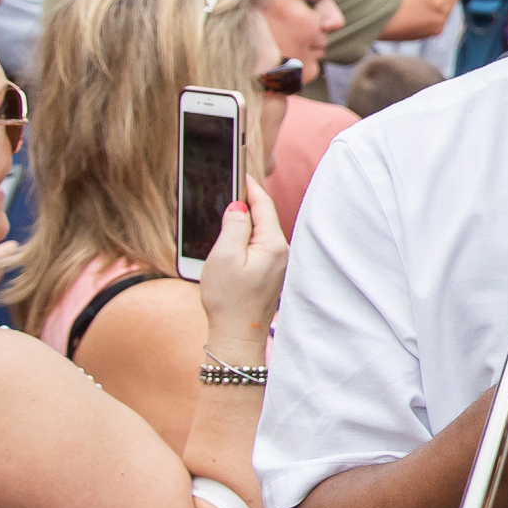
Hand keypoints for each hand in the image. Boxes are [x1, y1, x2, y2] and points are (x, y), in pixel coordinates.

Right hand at [195, 187, 285, 357]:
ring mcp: (278, 263)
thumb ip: (235, 225)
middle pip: (265, 216)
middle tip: (232, 183)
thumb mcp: (225, 256)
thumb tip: (239, 204)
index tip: (240, 171)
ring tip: (230, 204)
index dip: (250, 186)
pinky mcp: (271, 273)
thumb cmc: (229, 299)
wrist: (237, 336)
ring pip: (262, 231)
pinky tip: (235, 233)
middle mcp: (282, 252)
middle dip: (249, 200)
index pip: (264, 205)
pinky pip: (260, 245)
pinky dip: (248, 235)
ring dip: (247, 218)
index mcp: (274, 244)